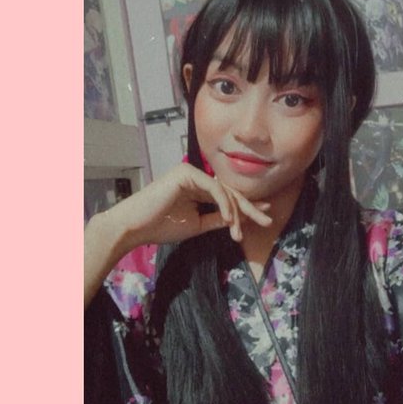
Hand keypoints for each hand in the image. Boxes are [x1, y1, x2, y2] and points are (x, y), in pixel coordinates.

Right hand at [84, 163, 270, 304]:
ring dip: (236, 212)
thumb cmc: (161, 226)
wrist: (135, 227)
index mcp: (197, 187)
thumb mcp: (196, 224)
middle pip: (230, 191)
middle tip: (267, 219)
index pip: (227, 196)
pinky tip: (230, 219)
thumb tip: (238, 218)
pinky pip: (214, 188)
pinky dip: (224, 204)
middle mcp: (196, 176)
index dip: (247, 207)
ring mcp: (191, 172)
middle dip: (250, 207)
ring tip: (239, 232)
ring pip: (225, 191)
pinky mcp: (187, 172)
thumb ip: (216, 219)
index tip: (264, 216)